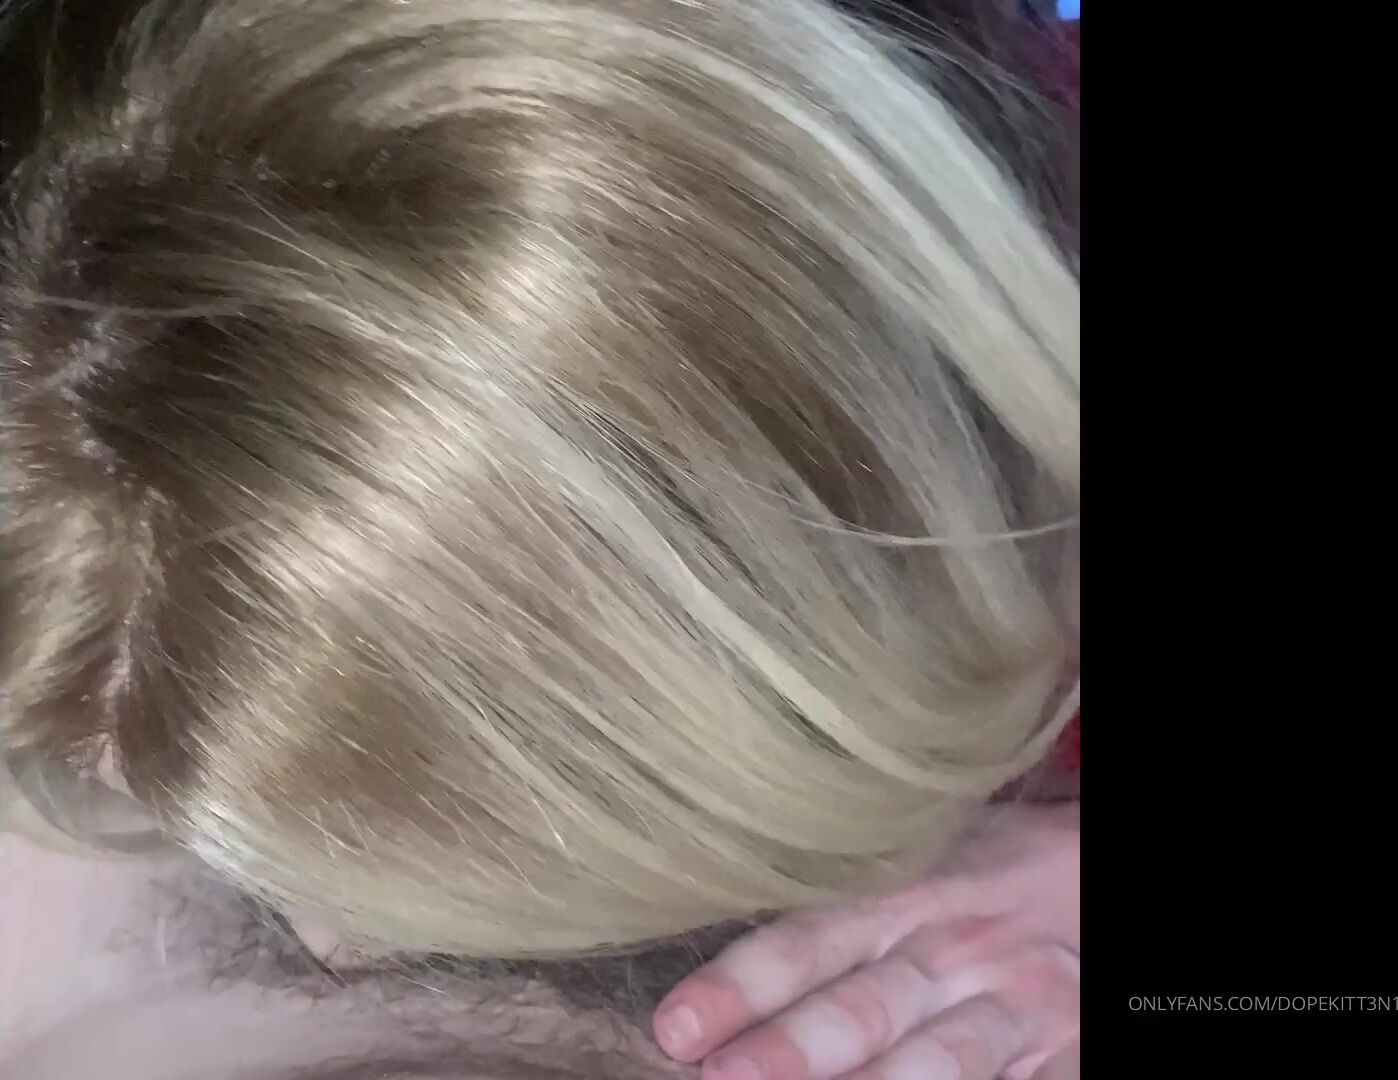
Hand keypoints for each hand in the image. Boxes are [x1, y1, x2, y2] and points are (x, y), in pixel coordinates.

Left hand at [652, 803, 1079, 1079]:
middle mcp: (957, 949)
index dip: (744, 982)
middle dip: (792, 1049)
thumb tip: (725, 906)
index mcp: (911, 890)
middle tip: (723, 1079)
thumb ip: (847, 890)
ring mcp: (1015, 1007)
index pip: (815, 936)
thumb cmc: (986, 864)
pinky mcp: (1059, 1052)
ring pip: (940, 1060)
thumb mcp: (922, 850)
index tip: (679, 1025)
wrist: (1097, 872)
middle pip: (866, 1006)